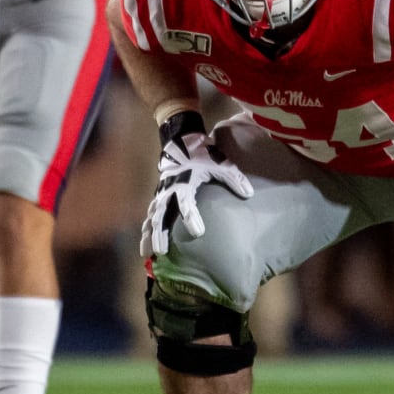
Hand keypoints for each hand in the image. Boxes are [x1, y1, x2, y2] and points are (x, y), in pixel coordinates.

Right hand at [141, 118, 252, 257]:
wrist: (182, 140)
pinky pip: (150, 214)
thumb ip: (234, 178)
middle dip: (160, 233)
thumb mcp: (221, 163)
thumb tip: (248, 194)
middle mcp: (169, 190)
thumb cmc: (202, 153)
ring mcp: (162, 193)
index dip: (191, 217)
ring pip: (152, 217)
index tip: (198, 232)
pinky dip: (146, 228)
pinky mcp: (159, 195)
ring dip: (149, 234)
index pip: (186, 203)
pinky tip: (144, 243)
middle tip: (161, 252)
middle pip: (162, 215)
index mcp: (184, 182)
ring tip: (145, 253)